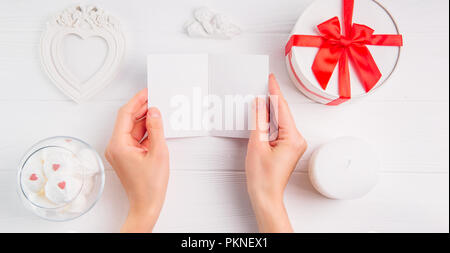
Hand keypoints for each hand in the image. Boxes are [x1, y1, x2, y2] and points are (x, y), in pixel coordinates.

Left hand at [105, 89, 168, 232]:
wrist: (147, 204)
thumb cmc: (149, 186)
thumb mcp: (158, 153)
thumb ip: (156, 129)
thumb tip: (154, 112)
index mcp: (118, 144)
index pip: (125, 114)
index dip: (137, 101)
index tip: (147, 93)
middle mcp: (116, 146)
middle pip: (128, 120)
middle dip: (142, 109)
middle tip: (155, 99)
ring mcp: (121, 151)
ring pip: (132, 128)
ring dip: (145, 120)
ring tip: (158, 111)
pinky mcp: (127, 155)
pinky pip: (135, 137)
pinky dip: (145, 131)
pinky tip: (156, 126)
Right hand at [245, 74, 306, 232]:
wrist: (265, 196)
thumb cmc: (262, 178)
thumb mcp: (256, 144)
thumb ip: (258, 121)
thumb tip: (259, 103)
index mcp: (292, 137)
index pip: (282, 108)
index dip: (275, 92)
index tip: (271, 79)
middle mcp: (297, 140)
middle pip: (283, 113)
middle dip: (272, 100)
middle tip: (263, 85)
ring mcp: (294, 144)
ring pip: (281, 121)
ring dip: (270, 111)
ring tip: (260, 100)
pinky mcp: (288, 148)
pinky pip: (280, 129)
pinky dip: (270, 122)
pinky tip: (263, 116)